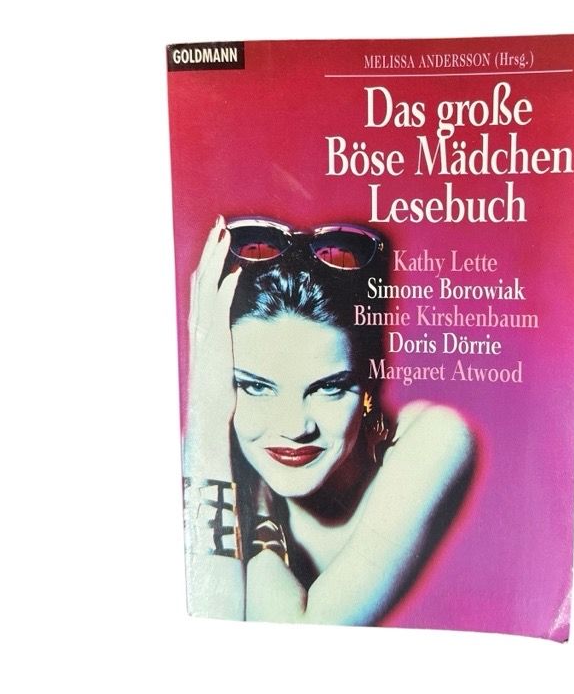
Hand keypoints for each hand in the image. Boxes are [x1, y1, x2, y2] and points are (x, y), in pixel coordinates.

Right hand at [185, 216, 240, 480]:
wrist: (210, 467)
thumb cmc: (226, 441)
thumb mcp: (236, 404)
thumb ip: (241, 383)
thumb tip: (252, 374)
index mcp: (209, 357)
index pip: (208, 308)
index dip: (212, 277)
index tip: (222, 250)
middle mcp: (202, 352)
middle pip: (203, 296)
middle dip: (211, 259)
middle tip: (222, 226)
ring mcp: (204, 358)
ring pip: (207, 303)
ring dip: (216, 267)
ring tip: (225, 236)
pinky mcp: (213, 366)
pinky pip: (219, 325)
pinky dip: (224, 298)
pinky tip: (235, 275)